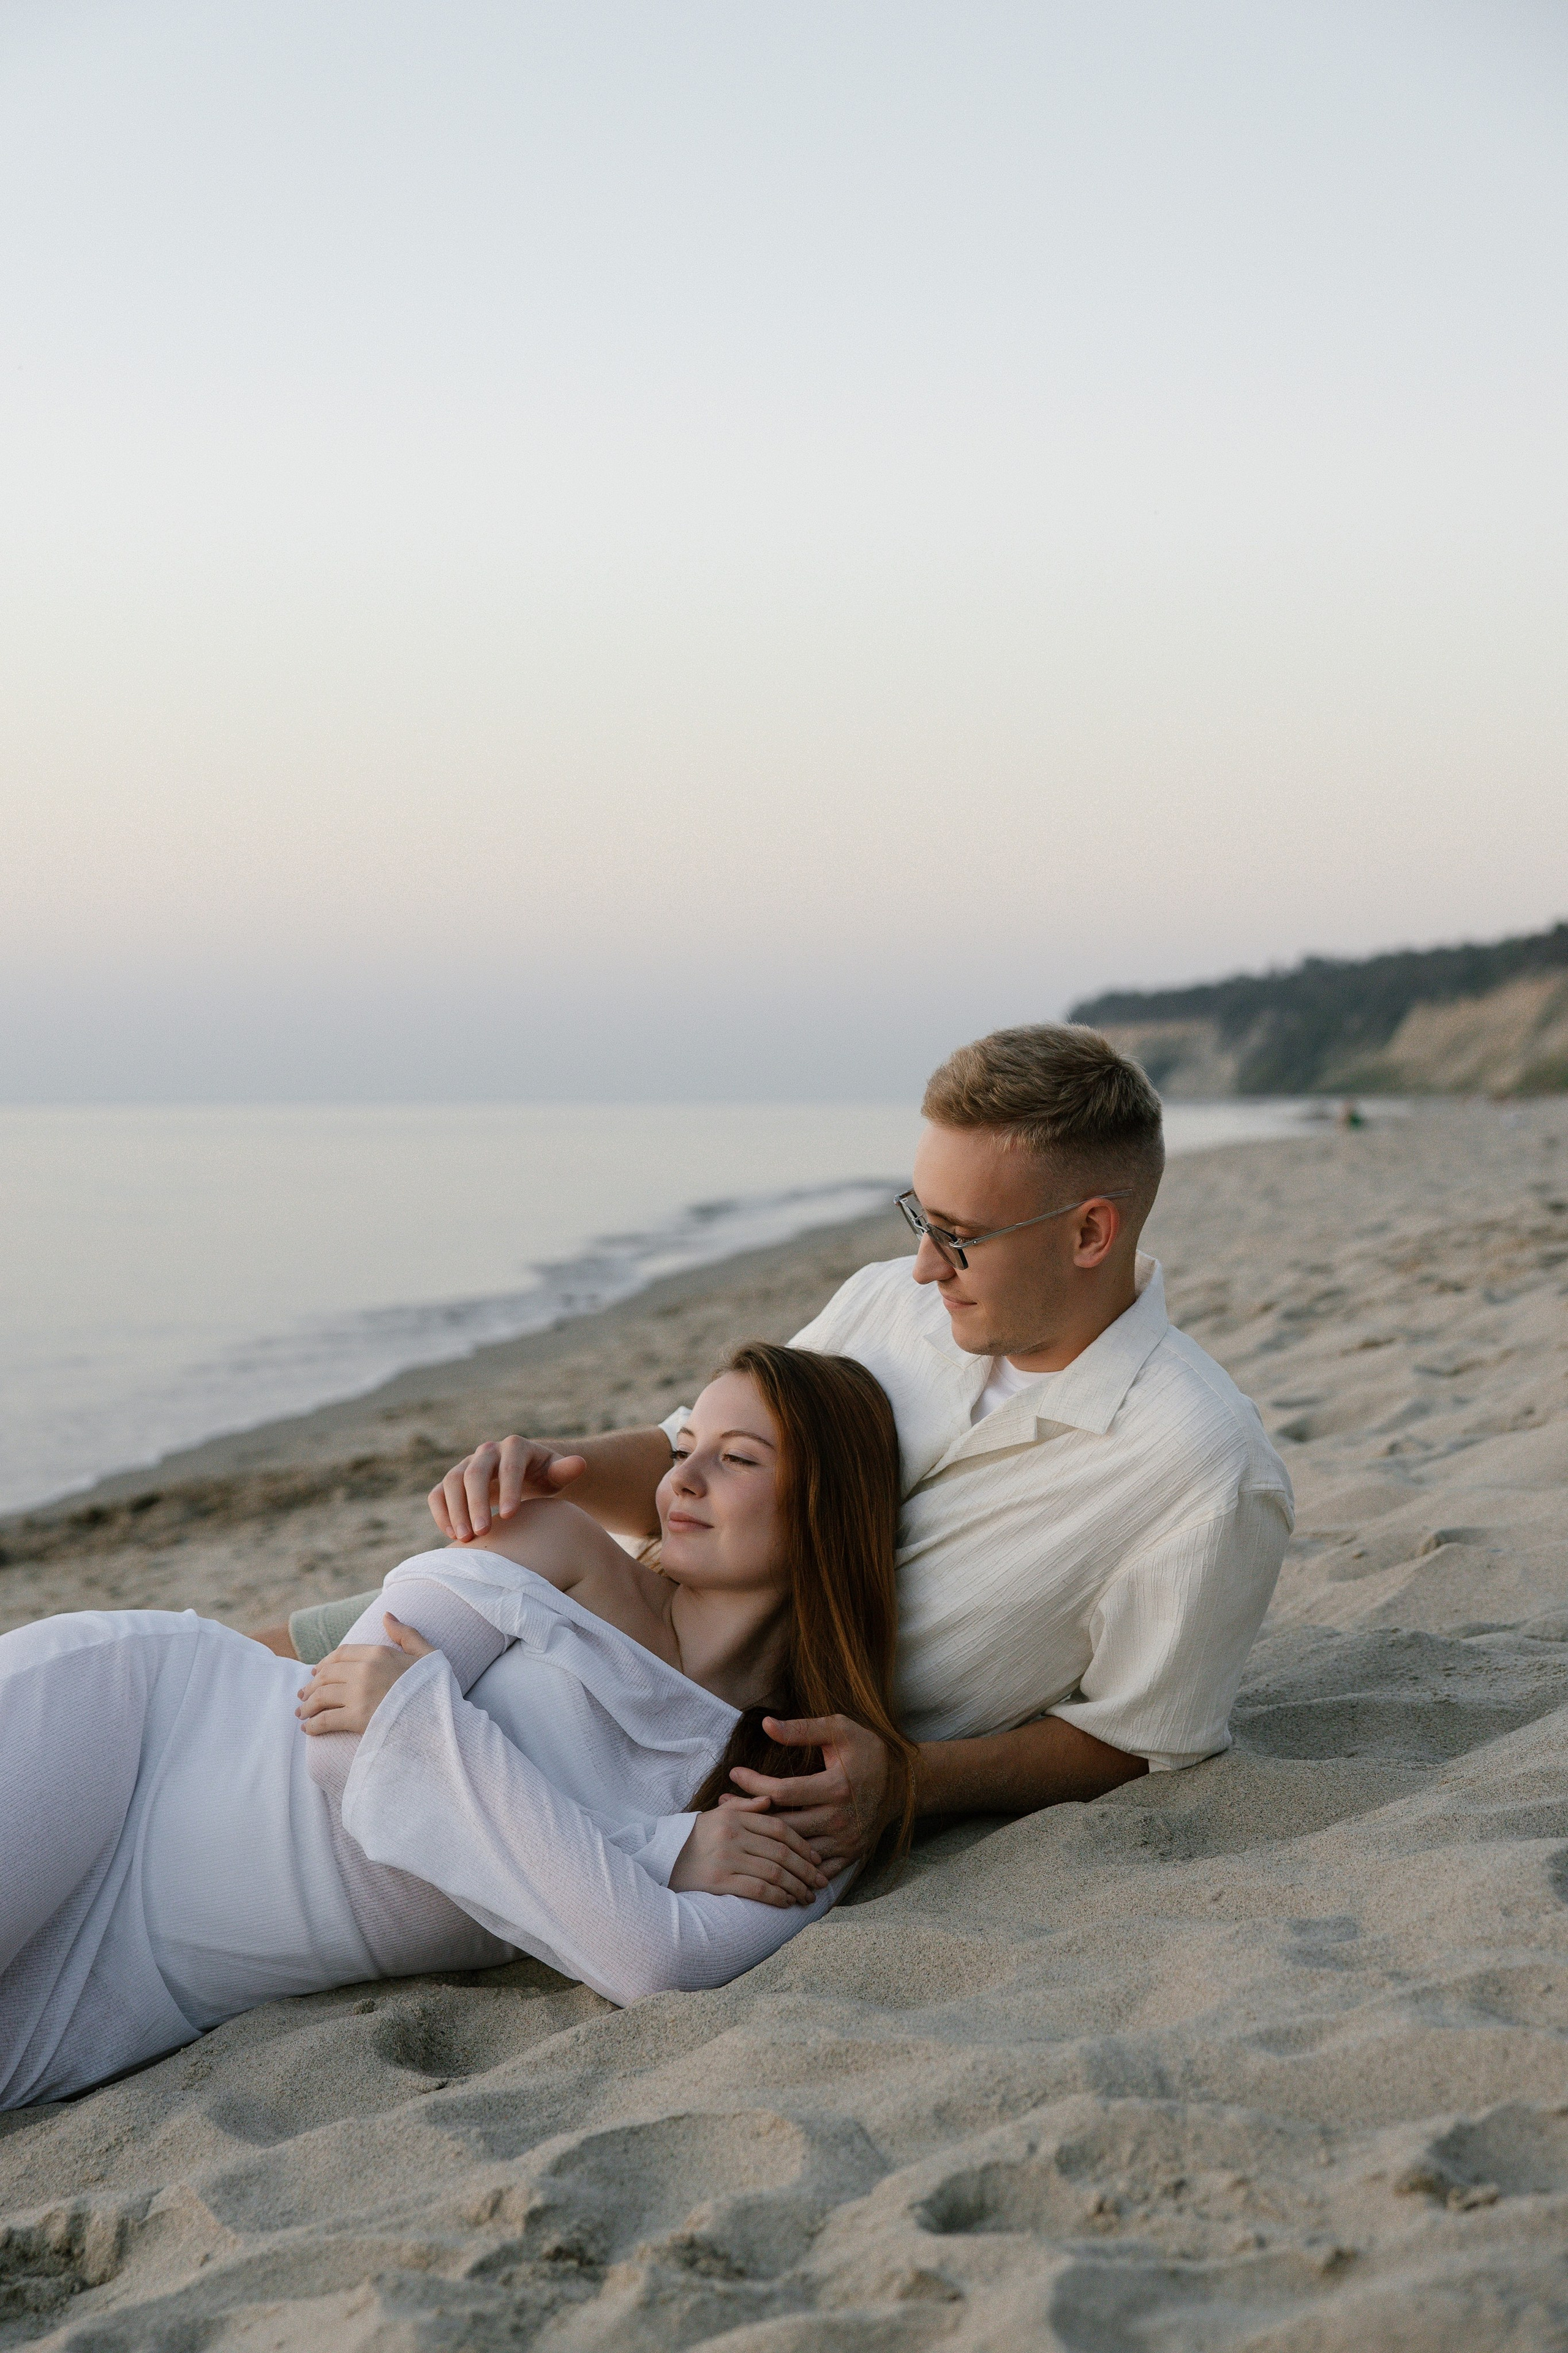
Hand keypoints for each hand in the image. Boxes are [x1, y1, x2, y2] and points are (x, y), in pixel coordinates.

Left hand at [295, 1614, 434, 1735]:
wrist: (441, 1719)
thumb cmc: (435, 1687)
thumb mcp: (425, 1654)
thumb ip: (405, 1634)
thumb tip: (386, 1615)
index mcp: (379, 1653)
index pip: (341, 1653)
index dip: (325, 1663)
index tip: (317, 1672)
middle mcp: (365, 1670)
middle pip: (327, 1674)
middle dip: (312, 1686)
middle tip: (303, 1695)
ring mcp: (360, 1694)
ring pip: (321, 1696)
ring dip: (307, 1705)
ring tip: (302, 1712)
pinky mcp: (357, 1718)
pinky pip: (325, 1720)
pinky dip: (312, 1725)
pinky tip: (308, 1729)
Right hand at [429, 1437, 588, 1541]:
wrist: (525, 1475)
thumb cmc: (544, 1476)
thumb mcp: (557, 1473)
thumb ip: (566, 1470)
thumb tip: (579, 1464)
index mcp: (516, 1447)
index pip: (509, 1466)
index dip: (508, 1489)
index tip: (510, 1516)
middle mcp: (488, 1452)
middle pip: (474, 1473)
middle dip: (476, 1503)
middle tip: (482, 1533)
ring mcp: (467, 1465)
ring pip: (452, 1482)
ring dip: (455, 1510)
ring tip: (466, 1539)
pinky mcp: (453, 1481)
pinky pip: (438, 1494)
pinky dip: (441, 1513)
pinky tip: (453, 1535)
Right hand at [667, 1794, 829, 1907]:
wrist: (660, 1859)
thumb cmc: (694, 1838)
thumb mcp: (717, 1815)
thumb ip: (746, 1807)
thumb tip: (770, 1801)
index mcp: (735, 1816)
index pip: (780, 1828)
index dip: (802, 1845)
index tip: (817, 1859)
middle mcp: (732, 1834)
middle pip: (781, 1853)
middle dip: (805, 1870)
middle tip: (820, 1882)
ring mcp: (725, 1858)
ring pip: (773, 1873)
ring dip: (796, 1887)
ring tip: (807, 1897)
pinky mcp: (718, 1881)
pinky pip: (757, 1890)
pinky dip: (777, 1897)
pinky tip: (787, 1903)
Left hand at [728, 1715, 895, 1873]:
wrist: (902, 1783)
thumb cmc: (867, 1751)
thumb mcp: (839, 1730)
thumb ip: (803, 1729)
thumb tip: (767, 1724)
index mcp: (836, 1786)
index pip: (783, 1791)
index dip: (754, 1784)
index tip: (734, 1773)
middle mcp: (839, 1818)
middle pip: (784, 1825)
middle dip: (750, 1816)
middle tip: (723, 1806)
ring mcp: (845, 1841)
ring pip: (795, 1850)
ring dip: (766, 1841)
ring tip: (739, 1828)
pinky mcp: (850, 1855)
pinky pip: (816, 1870)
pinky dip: (792, 1866)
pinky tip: (769, 1855)